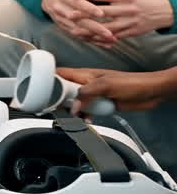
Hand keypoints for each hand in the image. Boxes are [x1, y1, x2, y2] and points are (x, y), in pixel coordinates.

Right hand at [41, 0, 115, 47]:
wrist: (50, 0)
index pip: (78, 3)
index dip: (89, 9)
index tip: (101, 13)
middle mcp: (61, 10)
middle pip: (79, 21)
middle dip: (95, 28)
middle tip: (110, 34)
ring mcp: (63, 22)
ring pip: (80, 32)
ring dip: (96, 37)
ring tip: (112, 40)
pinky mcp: (66, 29)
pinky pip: (80, 37)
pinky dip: (93, 41)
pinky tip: (106, 44)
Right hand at [58, 66, 176, 112]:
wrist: (150, 93)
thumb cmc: (131, 83)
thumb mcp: (105, 85)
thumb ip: (86, 94)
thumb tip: (73, 106)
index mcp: (84, 74)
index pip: (60, 74)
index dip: (49, 80)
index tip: (43, 92)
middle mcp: (86, 84)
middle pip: (64, 91)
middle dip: (60, 101)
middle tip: (59, 109)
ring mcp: (93, 94)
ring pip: (75, 103)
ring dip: (74, 111)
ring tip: (75, 118)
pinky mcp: (101, 104)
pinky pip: (87, 111)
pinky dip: (85, 116)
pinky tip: (88, 120)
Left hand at [80, 0, 174, 40]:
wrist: (161, 11)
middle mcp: (127, 9)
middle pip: (103, 12)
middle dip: (85, 14)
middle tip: (69, 15)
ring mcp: (130, 22)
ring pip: (108, 27)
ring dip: (91, 30)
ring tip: (75, 31)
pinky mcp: (132, 32)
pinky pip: (115, 36)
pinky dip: (102, 38)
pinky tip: (90, 39)